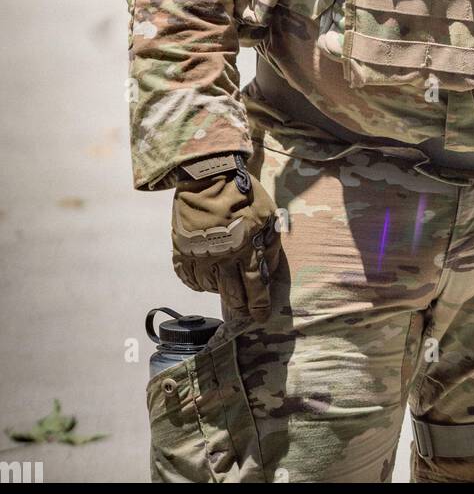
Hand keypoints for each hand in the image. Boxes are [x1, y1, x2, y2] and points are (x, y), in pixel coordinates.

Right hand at [171, 157, 281, 321]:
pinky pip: (187, 277)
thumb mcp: (268, 215)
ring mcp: (200, 255)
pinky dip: (195, 283)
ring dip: (219, 290)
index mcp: (246, 248)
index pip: (255, 286)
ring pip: (210, 287)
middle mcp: (223, 257)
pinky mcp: (182, 249)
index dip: (258, 305)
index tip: (260, 317)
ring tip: (224, 286)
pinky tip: (203, 280)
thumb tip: (270, 269)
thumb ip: (271, 244)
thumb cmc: (243, 193)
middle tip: (244, 314)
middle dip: (240, 307)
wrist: (209, 175)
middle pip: (232, 293)